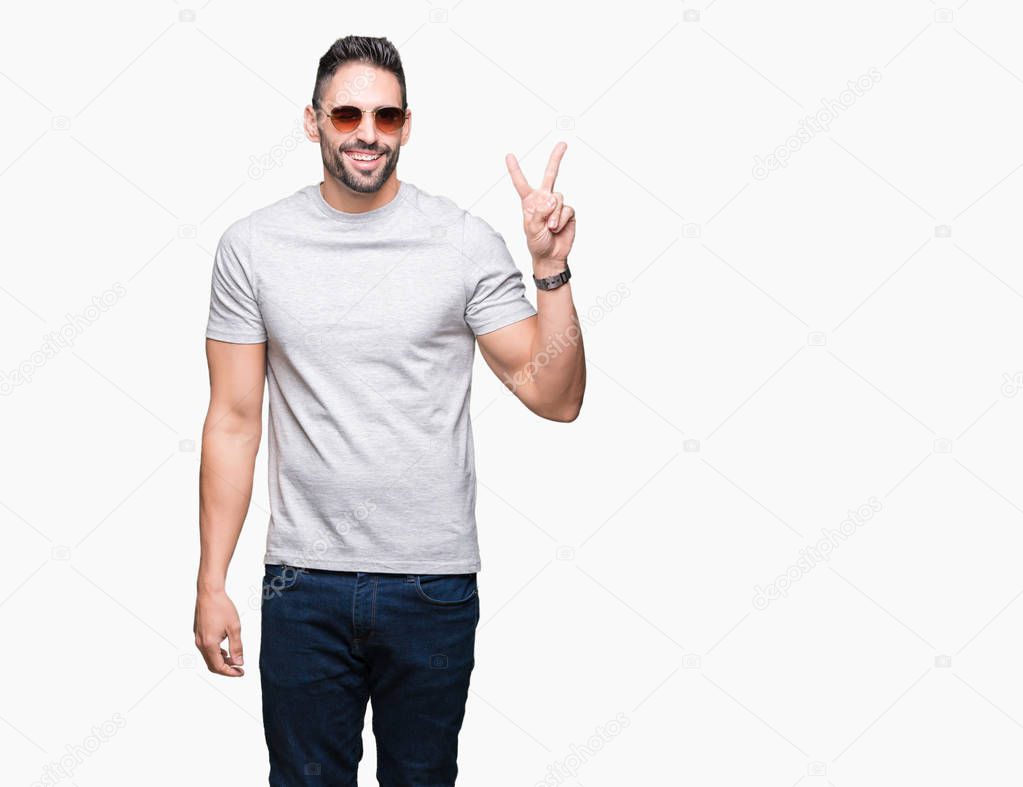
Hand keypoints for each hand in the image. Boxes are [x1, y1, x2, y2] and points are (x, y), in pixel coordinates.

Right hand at [193, 588, 244, 676]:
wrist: (209, 593)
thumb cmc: (222, 607)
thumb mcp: (234, 628)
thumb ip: (237, 647)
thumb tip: (239, 663)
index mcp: (209, 644)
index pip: (218, 666)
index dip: (230, 673)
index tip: (241, 672)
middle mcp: (201, 644)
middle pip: (212, 665)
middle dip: (226, 669)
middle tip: (239, 669)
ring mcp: (198, 638)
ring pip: (208, 658)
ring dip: (221, 662)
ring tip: (234, 660)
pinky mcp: (198, 633)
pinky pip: (206, 650)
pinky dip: (216, 654)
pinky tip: (225, 651)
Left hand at [505, 141, 575, 267]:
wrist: (551, 256)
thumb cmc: (537, 243)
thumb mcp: (531, 228)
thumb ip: (539, 212)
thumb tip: (552, 199)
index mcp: (529, 202)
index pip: (521, 183)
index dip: (515, 169)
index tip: (509, 155)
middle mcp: (544, 199)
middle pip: (550, 175)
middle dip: (556, 159)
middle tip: (563, 144)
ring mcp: (557, 205)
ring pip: (558, 198)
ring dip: (553, 215)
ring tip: (550, 228)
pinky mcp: (568, 212)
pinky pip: (566, 209)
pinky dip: (561, 220)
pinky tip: (557, 228)